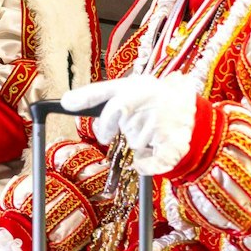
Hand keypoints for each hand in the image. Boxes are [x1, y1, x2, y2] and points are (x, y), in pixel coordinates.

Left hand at [61, 74, 201, 175]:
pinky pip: (152, 163)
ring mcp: (163, 124)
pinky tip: (149, 153)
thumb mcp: (121, 87)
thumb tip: (65, 102)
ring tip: (151, 126)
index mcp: (135, 89)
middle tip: (133, 120)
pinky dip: (147, 164)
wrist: (185, 102)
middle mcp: (150, 104)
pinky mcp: (174, 144)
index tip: (91, 123)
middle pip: (120, 129)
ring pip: (135, 144)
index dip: (99, 117)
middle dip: (121, 129)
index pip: (113, 103)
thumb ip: (93, 94)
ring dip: (139, 141)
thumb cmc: (147, 95)